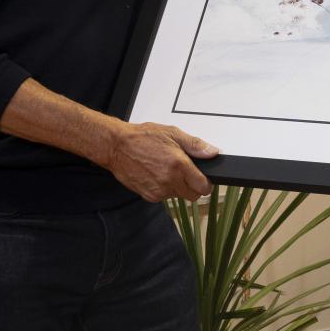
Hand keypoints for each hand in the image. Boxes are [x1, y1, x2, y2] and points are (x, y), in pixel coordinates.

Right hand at [103, 121, 220, 202]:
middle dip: (193, 186)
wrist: (116, 147)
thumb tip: (212, 152)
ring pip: (179, 196)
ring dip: (178, 187)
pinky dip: (165, 189)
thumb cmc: (142, 138)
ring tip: (167, 170)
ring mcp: (159, 190)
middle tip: (185, 173)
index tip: (203, 179)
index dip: (206, 183)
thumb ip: (195, 145)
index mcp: (179, 165)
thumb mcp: (172, 133)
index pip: (203, 186)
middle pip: (193, 195)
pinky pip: (165, 197)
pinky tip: (157, 175)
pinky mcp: (149, 196)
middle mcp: (170, 181)